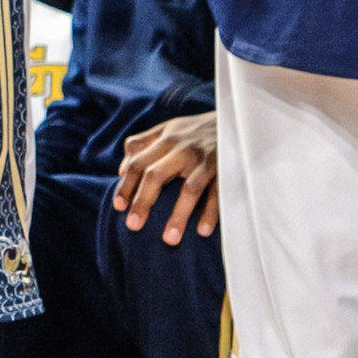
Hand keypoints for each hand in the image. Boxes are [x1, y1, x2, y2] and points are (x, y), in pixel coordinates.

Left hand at [114, 111, 218, 241]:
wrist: (239, 118)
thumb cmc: (197, 129)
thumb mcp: (169, 129)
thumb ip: (143, 144)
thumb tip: (121, 170)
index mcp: (166, 139)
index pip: (138, 163)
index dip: (126, 185)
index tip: (118, 207)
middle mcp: (183, 148)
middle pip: (156, 175)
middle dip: (142, 202)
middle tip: (133, 226)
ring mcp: (207, 159)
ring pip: (189, 189)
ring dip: (178, 215)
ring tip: (169, 239)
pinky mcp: (228, 168)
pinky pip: (218, 193)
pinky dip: (211, 212)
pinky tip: (203, 231)